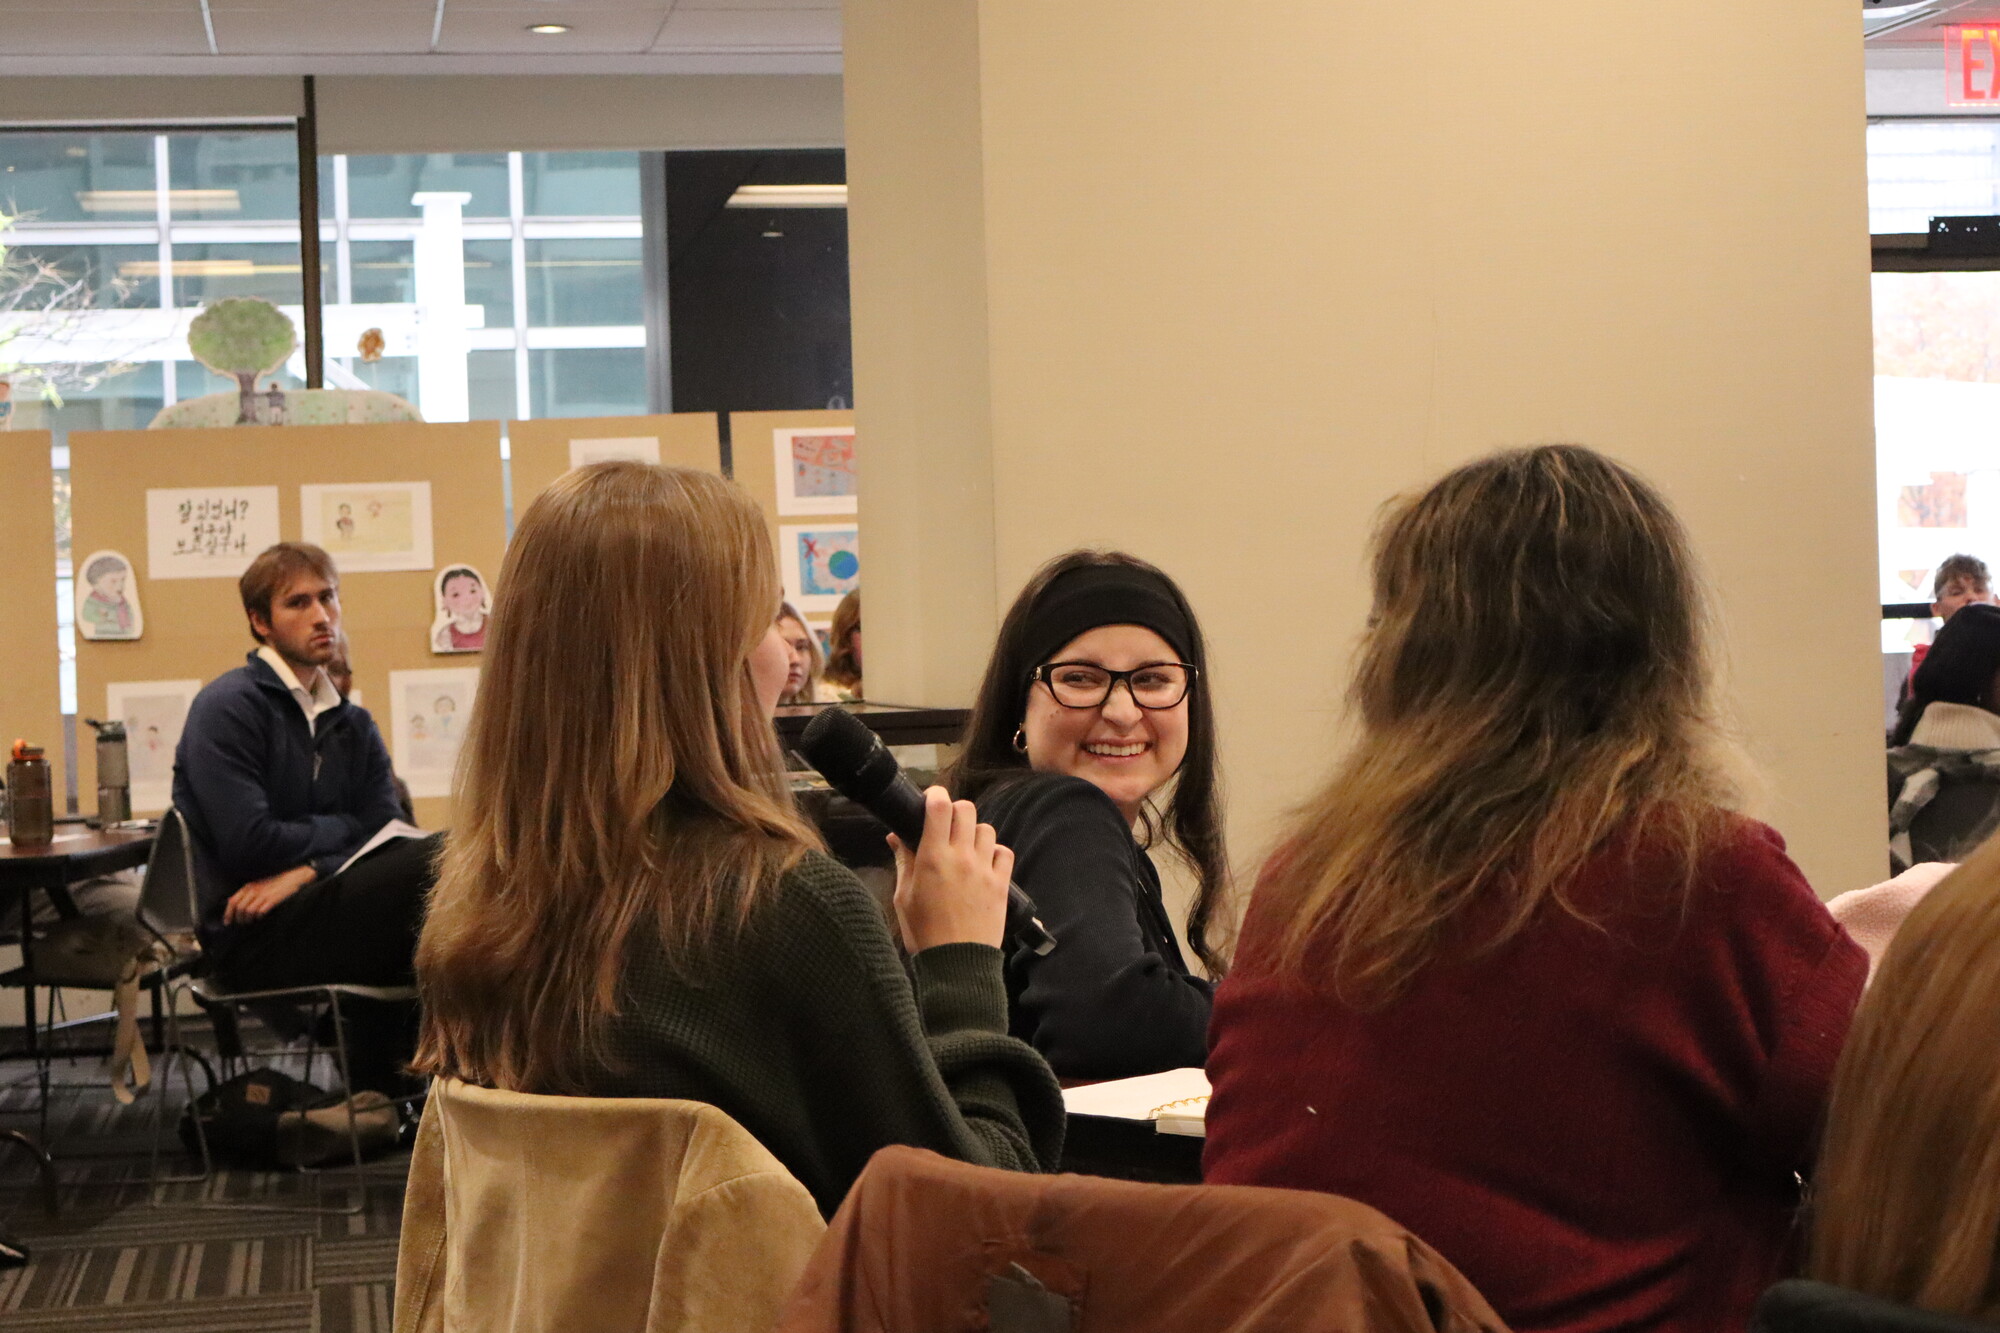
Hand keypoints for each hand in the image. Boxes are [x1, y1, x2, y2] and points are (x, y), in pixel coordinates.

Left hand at [223, 865, 314, 924]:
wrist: (293, 878)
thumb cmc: (275, 883)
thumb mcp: (258, 885)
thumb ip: (245, 892)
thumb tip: (230, 901)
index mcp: (248, 886)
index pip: (232, 902)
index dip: (228, 914)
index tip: (228, 922)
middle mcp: (254, 890)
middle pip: (240, 908)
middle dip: (239, 919)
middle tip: (243, 924)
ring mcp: (263, 895)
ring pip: (248, 911)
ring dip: (249, 919)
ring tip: (252, 922)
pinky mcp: (273, 899)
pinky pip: (260, 911)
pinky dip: (259, 916)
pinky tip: (261, 917)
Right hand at [890, 786, 1013, 953]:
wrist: (957, 965)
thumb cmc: (924, 933)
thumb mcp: (903, 897)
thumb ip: (904, 861)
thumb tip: (896, 836)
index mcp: (932, 858)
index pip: (939, 808)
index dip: (935, 795)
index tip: (931, 799)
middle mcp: (961, 858)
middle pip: (966, 810)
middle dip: (955, 811)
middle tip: (946, 825)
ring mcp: (984, 870)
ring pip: (986, 829)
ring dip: (974, 832)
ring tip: (965, 848)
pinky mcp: (1001, 884)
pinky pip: (1004, 852)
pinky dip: (995, 852)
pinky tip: (984, 863)